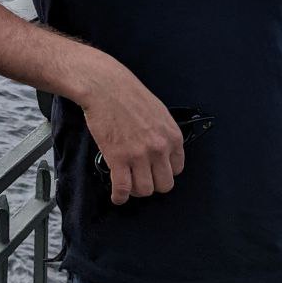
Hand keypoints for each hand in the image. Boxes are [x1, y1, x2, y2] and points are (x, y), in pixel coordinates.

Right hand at [79, 53, 184, 205]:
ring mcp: (139, 155)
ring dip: (135, 190)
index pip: (177, 169)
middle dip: (152, 184)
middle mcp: (159, 148)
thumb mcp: (157, 111)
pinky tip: (117, 196)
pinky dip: (120, 197)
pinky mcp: (118, 158)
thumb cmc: (127, 92)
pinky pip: (122, 188)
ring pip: (144, 190)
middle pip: (163, 185)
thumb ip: (163, 133)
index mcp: (172, 136)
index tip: (155, 171)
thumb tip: (161, 150)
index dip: (164, 172)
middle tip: (141, 179)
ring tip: (128, 184)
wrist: (104, 86)